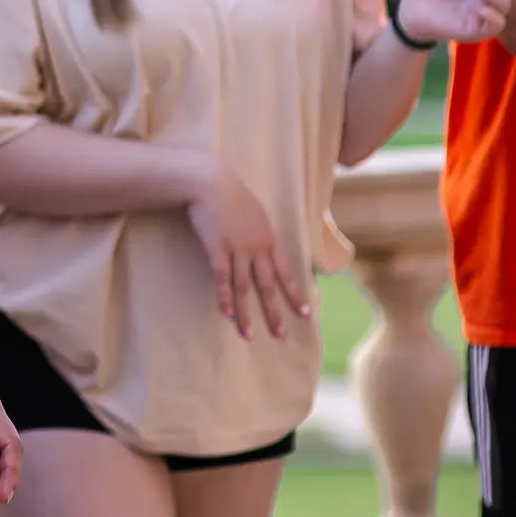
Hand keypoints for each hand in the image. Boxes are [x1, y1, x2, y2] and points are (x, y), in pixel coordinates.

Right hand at [185, 156, 305, 339]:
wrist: (210, 181)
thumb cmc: (230, 193)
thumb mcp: (253, 211)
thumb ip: (258, 230)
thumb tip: (261, 244)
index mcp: (268, 239)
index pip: (286, 272)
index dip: (295, 293)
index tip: (305, 313)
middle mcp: (256, 248)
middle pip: (267, 285)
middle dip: (274, 312)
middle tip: (281, 335)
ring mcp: (236, 249)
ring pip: (244, 287)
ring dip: (246, 313)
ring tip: (247, 335)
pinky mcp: (216, 248)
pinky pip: (221, 278)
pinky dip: (224, 296)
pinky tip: (226, 313)